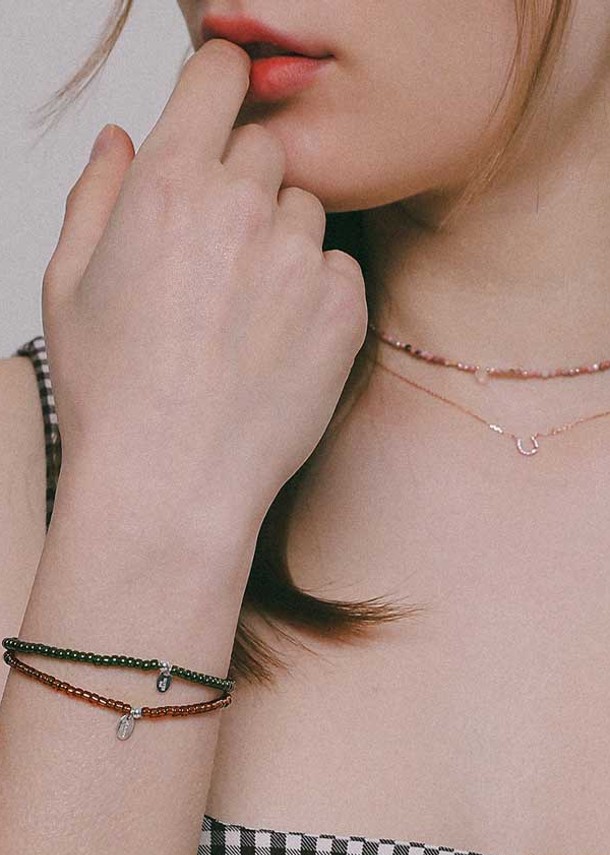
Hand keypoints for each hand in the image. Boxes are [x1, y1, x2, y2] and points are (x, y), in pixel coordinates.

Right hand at [41, 39, 367, 530]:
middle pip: (266, 148)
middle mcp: (241, 207)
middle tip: (215, 253)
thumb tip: (120, 138)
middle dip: (243, 182)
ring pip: (305, 211)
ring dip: (279, 240)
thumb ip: (97, 192)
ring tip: (242, 310)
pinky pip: (337, 267)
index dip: (220, 84)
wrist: (173, 481)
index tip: (220, 107)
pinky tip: (275, 339)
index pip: (219, 76)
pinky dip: (314, 290)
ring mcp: (300, 257)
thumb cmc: (114, 393)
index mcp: (167, 185)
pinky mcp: (344, 307)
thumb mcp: (68, 284)